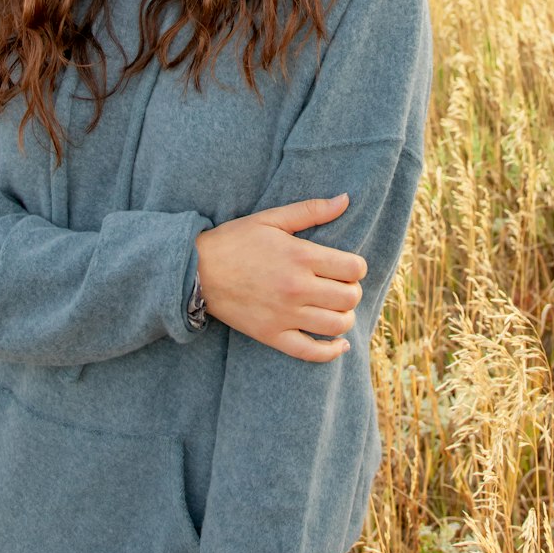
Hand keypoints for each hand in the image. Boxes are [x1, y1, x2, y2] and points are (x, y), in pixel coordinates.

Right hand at [194, 194, 366, 361]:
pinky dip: (331, 352)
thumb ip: (311, 210)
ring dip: (345, 317)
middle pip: (349, 298)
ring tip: (336, 308)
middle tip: (342, 286)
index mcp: (300, 256)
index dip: (357, 267)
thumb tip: (346, 199)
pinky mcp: (272, 336)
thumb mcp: (272, 218)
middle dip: (353, 291)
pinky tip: (339, 345)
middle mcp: (297, 288)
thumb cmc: (235, 241)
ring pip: (336, 326)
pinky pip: (311, 353)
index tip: (348, 266)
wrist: (197, 272)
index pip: (353, 268)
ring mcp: (285, 315)